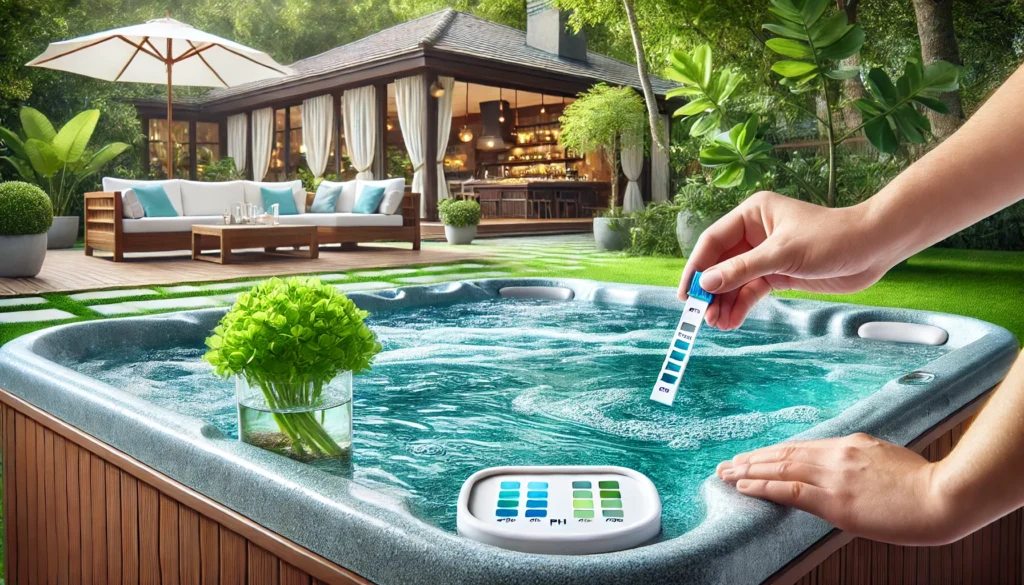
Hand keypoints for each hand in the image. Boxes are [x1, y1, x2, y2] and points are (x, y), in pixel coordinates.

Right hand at [678, 191, 892, 329]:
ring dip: (725, 302)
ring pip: (735, 281)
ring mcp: (766, 255)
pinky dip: (741, 306)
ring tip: (717, 324)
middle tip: (702, 315)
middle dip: (711, 290)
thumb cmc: (831, 238)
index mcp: (752, 214)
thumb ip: (743, 269)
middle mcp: (755, 233)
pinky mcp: (778, 274)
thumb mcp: (782, 254)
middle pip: (721, 264)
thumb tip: (707, 283)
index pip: (713, 242)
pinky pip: (751, 291)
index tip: (686, 293)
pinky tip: (733, 321)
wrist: (872, 249)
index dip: (697, 267)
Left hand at [716, 433, 957, 545]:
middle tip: (727, 464)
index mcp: (852, 444)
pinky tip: (744, 486)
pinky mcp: (835, 500)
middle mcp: (837, 454)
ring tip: (725, 473)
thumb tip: (846, 472)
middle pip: (784, 453)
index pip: (802, 446)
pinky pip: (789, 489)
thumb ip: (862, 462)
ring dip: (749, 470)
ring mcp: (834, 475)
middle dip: (753, 459)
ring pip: (780, 467)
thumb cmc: (926, 485)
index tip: (755, 456)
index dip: (774, 452)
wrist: (945, 496)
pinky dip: (763, 486)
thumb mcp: (889, 461)